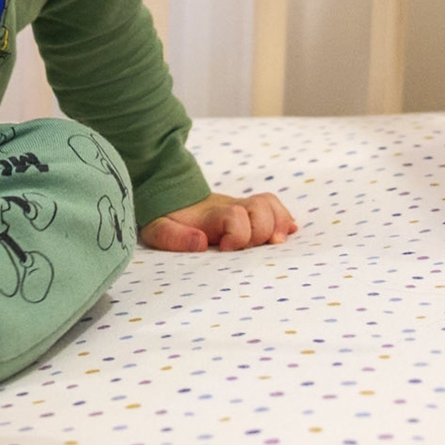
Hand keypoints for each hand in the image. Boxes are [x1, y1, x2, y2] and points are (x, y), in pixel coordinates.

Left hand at [140, 191, 296, 251]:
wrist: (169, 196)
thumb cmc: (165, 218)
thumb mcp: (158, 229)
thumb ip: (174, 237)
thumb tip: (201, 242)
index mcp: (210, 214)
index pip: (235, 216)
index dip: (238, 234)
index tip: (225, 249)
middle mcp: (231, 207)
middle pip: (260, 207)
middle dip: (264, 229)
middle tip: (254, 247)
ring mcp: (241, 207)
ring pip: (269, 204)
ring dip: (278, 223)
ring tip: (276, 242)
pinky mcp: (248, 211)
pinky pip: (272, 206)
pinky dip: (283, 219)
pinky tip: (285, 233)